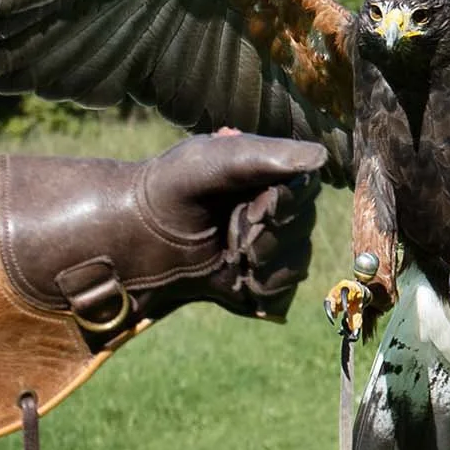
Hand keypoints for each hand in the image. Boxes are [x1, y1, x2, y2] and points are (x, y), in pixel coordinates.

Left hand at [0, 131, 328, 343]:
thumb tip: (321, 156)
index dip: (288, 206)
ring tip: (229, 255)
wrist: (129, 240)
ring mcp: (263, 249)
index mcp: (266, 175)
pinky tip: (233, 280)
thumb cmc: (165, 190)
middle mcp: (271, 211)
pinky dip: (260, 289)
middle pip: (303, 229)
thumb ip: (262, 155)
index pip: (306, 191)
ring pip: (295, 263)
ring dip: (264, 265)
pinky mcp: (252, 283)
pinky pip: (279, 293)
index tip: (259, 209)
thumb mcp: (208, 162)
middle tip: (234, 237)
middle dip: (269, 237)